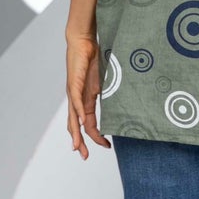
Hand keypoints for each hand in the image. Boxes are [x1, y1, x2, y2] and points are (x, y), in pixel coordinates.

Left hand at [65, 33, 110, 158]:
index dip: (96, 136)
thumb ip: (110, 94)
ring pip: (73, 117)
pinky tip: (82, 122)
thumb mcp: (106, 82)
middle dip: (80, 142)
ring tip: (78, 146)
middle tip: (84, 156)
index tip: (106, 146)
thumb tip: (125, 103)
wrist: (83, 41)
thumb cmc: (94, 59)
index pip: (90, 124)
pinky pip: (76, 101)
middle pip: (77, 126)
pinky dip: (79, 113)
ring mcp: (74, 92)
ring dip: (76, 133)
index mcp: (86, 100)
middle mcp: (77, 99)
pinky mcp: (74, 83)